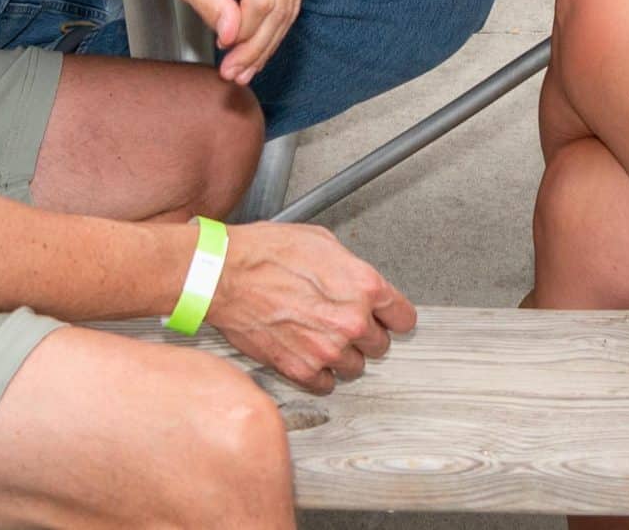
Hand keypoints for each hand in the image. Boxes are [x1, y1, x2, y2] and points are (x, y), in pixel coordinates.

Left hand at [144, 0, 304, 85]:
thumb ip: (211, 7)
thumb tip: (233, 37)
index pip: (260, 0)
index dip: (244, 33)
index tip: (223, 49)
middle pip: (279, 7)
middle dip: (256, 46)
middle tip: (235, 71)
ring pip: (289, 8)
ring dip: (267, 42)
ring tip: (245, 66)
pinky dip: (273, 26)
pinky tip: (256, 46)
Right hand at [209, 222, 416, 393]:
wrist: (225, 275)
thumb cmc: (266, 253)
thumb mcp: (322, 243)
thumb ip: (351, 270)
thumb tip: (359, 284)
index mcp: (363, 286)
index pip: (404, 318)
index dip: (393, 315)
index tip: (386, 317)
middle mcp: (351, 322)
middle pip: (380, 345)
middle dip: (365, 333)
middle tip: (343, 320)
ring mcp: (327, 350)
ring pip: (355, 367)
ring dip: (343, 354)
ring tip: (321, 335)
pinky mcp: (300, 370)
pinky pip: (326, 384)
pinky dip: (319, 372)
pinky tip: (307, 351)